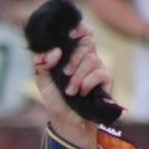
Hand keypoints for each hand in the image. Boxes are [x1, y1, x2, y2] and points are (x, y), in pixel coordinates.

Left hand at [33, 24, 110, 148]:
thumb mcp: (41, 78)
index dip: (79, 28)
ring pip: (92, 59)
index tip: (71, 34)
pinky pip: (100, 73)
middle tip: (65, 73)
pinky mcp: (107, 80)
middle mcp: (86, 57)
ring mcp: (98, 67)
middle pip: (87, 42)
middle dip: (74, 57)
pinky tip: (81, 92)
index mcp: (71, 52)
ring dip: (77, 76)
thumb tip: (55, 52)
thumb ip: (41, 62)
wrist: (65, 120)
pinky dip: (87, 83)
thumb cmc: (55, 97)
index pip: (81, 31)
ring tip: (70, 91)